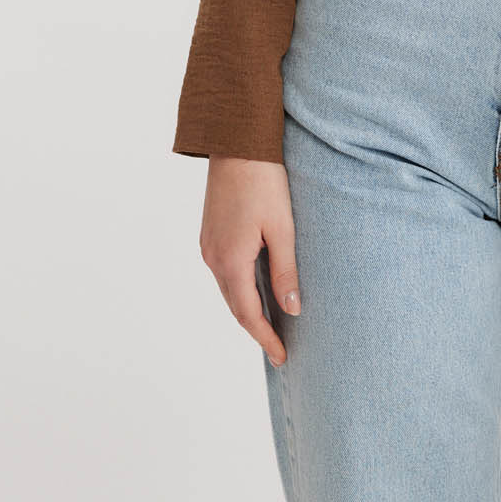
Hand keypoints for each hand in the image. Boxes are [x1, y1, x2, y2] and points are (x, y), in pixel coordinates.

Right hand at [198, 156, 300, 367]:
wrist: (236, 143)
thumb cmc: (264, 181)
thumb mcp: (282, 228)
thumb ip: (285, 271)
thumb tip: (292, 310)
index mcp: (230, 260)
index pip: (248, 314)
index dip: (266, 338)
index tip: (283, 358)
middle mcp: (213, 258)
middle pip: (235, 306)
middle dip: (258, 329)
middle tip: (281, 349)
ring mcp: (208, 246)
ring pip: (229, 290)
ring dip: (249, 309)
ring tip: (273, 324)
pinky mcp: (210, 235)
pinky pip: (225, 273)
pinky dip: (241, 289)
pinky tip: (258, 290)